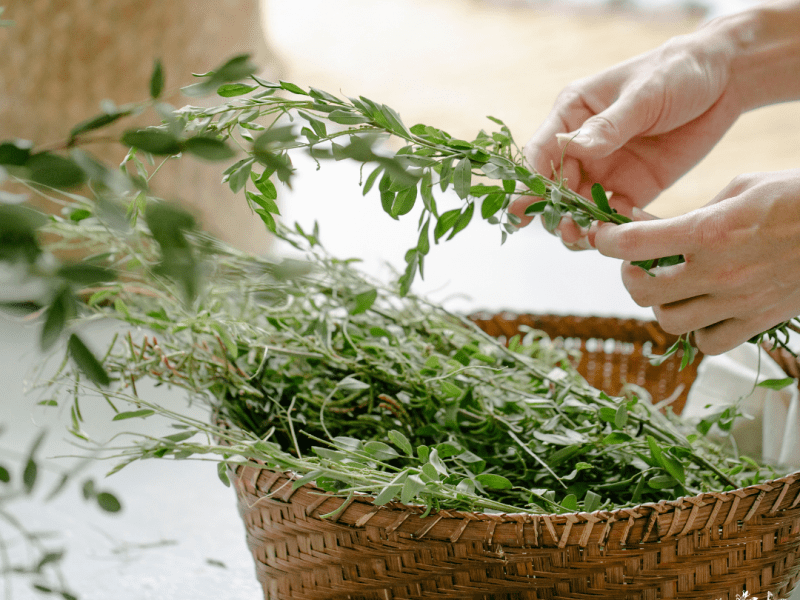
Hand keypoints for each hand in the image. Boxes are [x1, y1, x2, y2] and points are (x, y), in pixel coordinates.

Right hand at [509, 26, 740, 247]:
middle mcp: (581, 147)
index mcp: (572, 114)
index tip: (520, 211)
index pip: (540, 153)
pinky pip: (613, 216)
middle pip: (555, 189)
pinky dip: (613, 230)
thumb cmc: (676, 71)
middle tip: (568, 229)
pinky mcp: (632, 189)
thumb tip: (573, 147)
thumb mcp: (643, 94)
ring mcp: (605, 170)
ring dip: (579, 227)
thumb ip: (609, 125)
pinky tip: (622, 236)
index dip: (527, 183)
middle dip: (555, 212)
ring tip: (588, 239)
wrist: (724, 80)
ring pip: (579, 209)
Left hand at [594, 169, 799, 354]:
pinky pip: (708, 343)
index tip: (602, 237)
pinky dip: (696, 330)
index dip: (606, 240)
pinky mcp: (758, 322)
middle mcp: (719, 271)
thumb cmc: (794, 197)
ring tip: (670, 286)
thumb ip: (690, 212)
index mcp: (709, 230)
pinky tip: (702, 308)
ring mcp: (738, 302)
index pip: (633, 244)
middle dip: (630, 275)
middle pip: (642, 291)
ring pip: (669, 321)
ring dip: (660, 303)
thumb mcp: (739, 188)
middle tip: (637, 264)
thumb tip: (644, 223)